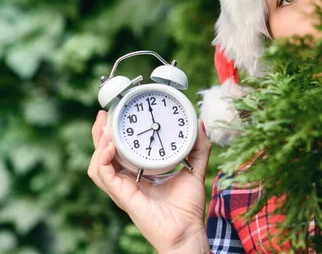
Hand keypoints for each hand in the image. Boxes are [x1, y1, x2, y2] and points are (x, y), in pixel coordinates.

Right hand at [88, 111, 211, 253]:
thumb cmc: (188, 207)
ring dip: (98, 145)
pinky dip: (103, 160)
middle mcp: (128, 181)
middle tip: (101, 115)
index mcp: (140, 174)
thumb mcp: (195, 169)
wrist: (187, 230)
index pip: (120, 151)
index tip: (116, 114)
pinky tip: (110, 147)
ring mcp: (123, 190)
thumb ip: (198, 148)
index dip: (114, 133)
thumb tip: (200, 124)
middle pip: (104, 155)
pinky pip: (104, 176)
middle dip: (99, 134)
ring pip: (98, 166)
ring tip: (104, 129)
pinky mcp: (123, 197)